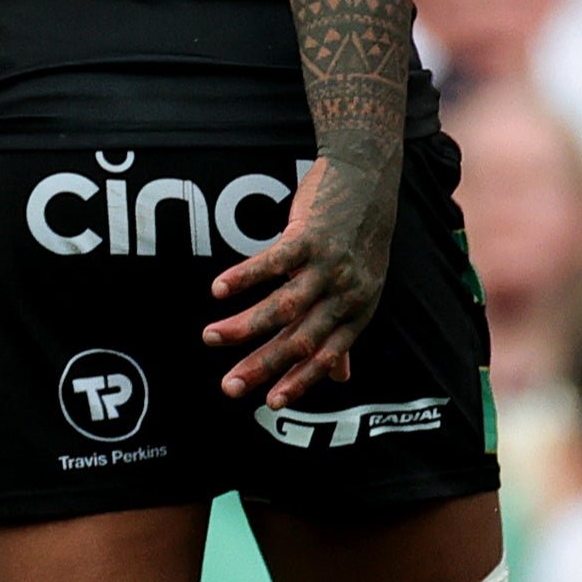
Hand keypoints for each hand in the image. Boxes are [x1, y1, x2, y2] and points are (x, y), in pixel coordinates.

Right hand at [209, 152, 394, 408]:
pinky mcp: (311, 236)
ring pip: (284, 306)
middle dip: (262, 366)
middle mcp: (346, 293)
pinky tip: (218, 290)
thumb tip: (342, 378)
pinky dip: (245, 278)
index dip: (299, 381)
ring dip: (244, 326)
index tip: (268, 403)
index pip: (327, 356)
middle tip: (228, 386)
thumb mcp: (363, 289)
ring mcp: (330, 265)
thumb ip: (345, 333)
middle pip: (300, 338)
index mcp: (358, 311)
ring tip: (210, 338)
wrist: (370, 179)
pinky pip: (274, 262)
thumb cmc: (361, 238)